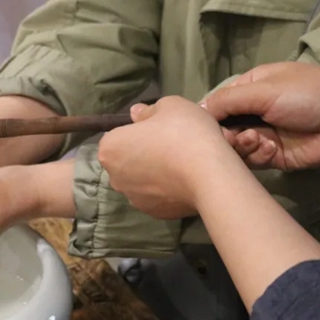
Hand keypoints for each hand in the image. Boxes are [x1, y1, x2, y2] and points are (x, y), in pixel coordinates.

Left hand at [98, 96, 238, 218]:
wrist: (210, 175)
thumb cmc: (185, 133)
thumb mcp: (170, 106)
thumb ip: (148, 110)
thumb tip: (136, 113)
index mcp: (109, 148)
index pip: (118, 136)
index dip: (139, 131)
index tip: (160, 130)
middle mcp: (114, 177)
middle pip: (129, 160)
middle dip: (146, 153)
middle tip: (174, 145)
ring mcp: (132, 198)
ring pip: (143, 180)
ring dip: (157, 172)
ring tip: (185, 164)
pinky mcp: (153, 213)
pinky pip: (158, 196)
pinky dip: (168, 189)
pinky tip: (187, 181)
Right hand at [203, 62, 319, 169]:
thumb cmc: (309, 94)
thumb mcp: (265, 90)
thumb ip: (227, 100)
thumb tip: (196, 111)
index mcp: (249, 88)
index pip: (215, 104)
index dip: (208, 118)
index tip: (204, 129)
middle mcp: (252, 111)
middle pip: (221, 129)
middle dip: (225, 136)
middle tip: (236, 137)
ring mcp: (262, 134)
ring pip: (233, 148)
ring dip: (242, 147)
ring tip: (258, 142)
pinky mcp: (272, 156)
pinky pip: (251, 161)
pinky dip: (258, 156)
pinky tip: (272, 149)